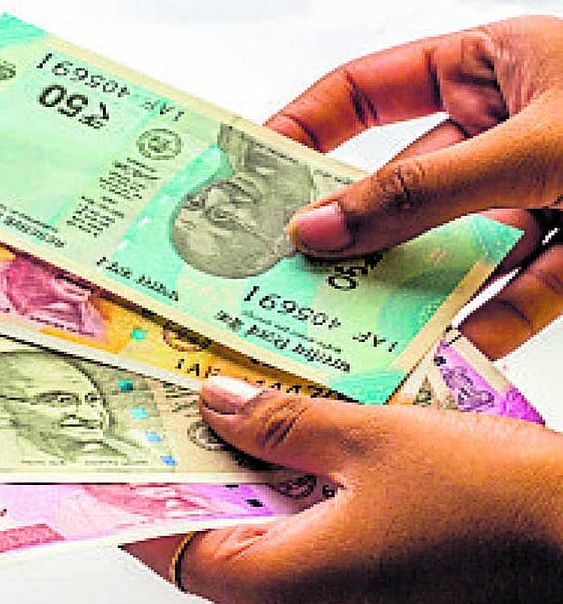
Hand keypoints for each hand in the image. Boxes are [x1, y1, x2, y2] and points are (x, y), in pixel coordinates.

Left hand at [125, 376, 562, 603]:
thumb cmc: (494, 502)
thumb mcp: (368, 439)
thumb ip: (279, 422)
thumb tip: (217, 404)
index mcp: (284, 586)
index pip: (173, 547)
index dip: (138, 500)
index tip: (114, 457)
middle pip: (214, 541)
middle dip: (195, 475)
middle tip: (176, 411)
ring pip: (263, 542)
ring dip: (248, 482)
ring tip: (233, 414)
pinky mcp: (373, 600)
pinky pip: (307, 549)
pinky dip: (292, 500)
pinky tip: (300, 446)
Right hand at [267, 16, 561, 358]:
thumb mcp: (532, 144)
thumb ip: (422, 191)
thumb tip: (319, 229)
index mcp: (488, 69)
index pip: (367, 92)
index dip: (304, 128)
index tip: (252, 172)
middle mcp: (501, 133)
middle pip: (398, 188)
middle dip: (347, 232)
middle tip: (287, 269)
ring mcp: (536, 194)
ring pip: (450, 249)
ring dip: (406, 290)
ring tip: (349, 327)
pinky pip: (513, 295)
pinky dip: (482, 328)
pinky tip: (443, 352)